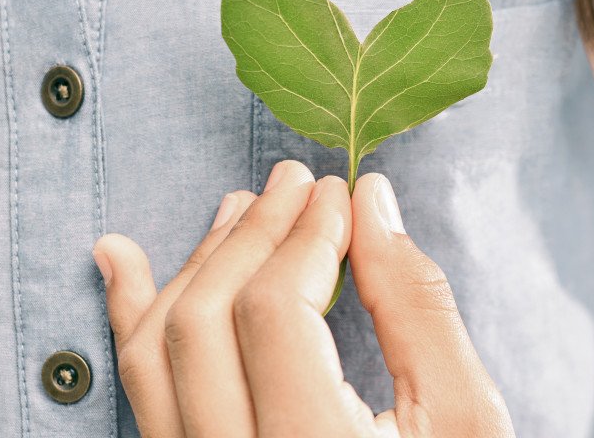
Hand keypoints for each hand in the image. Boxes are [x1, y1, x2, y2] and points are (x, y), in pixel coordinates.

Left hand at [93, 160, 513, 436]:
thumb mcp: (467, 414)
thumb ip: (417, 304)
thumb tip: (370, 202)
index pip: (275, 316)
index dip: (305, 237)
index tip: (340, 193)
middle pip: (204, 324)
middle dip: (251, 235)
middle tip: (295, 180)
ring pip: (157, 355)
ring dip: (198, 263)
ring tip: (240, 206)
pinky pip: (142, 393)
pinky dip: (131, 317)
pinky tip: (126, 261)